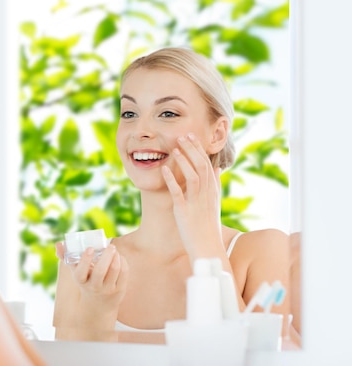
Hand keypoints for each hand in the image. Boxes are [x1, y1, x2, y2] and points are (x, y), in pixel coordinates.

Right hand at [59, 242, 128, 320]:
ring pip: (114, 270)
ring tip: (114, 250)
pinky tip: (120, 257)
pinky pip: (123, 273)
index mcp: (81, 280)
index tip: (90, 248)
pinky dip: (123, 262)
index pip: (81, 271)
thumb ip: (66, 257)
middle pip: (100, 271)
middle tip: (110, 246)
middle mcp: (94, 286)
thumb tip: (58, 244)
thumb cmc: (86, 281)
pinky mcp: (119, 290)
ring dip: (116, 257)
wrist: (99, 304)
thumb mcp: (76, 271)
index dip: (85, 260)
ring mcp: (107, 289)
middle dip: (106, 256)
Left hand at [161, 133, 223, 258]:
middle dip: (192, 149)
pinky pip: (178, 193)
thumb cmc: (208, 225)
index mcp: (213, 191)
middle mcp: (207, 194)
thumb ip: (215, 184)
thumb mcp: (214, 202)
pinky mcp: (185, 212)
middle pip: (202, 166)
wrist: (208, 247)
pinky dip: (172, 180)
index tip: (192, 136)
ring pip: (193, 177)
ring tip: (174, 148)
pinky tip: (164, 169)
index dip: (200, 149)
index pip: (208, 164)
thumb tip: (217, 168)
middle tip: (183, 135)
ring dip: (184, 161)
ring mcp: (196, 203)